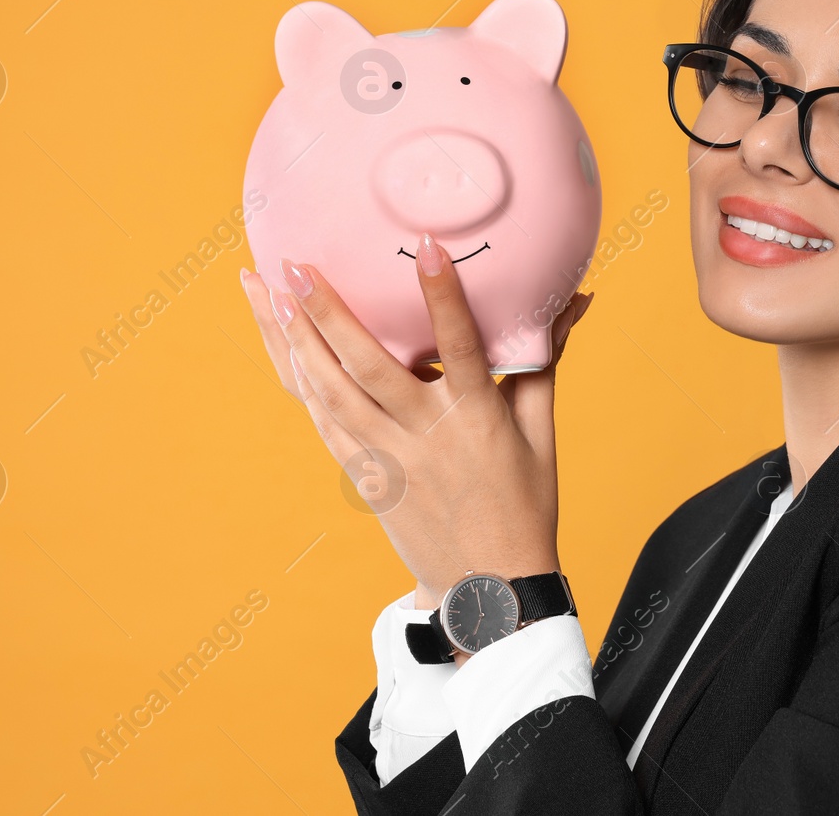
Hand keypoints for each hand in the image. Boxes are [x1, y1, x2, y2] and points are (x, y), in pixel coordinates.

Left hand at [238, 233, 594, 600]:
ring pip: (330, 395)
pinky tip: (281, 348)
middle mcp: (427, 436)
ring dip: (294, 341)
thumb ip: (545, 360)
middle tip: (296, 265)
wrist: (489, 589)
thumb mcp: (541, 431)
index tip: (424, 248)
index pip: (461, 347)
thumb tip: (573, 301)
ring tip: (265, 292)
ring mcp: (389, 461)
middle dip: (328, 314)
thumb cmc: (524, 504)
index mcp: (478, 418)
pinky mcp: (366, 479)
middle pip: (369, 368)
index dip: (443, 297)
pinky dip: (301, 384)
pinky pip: (324, 425)